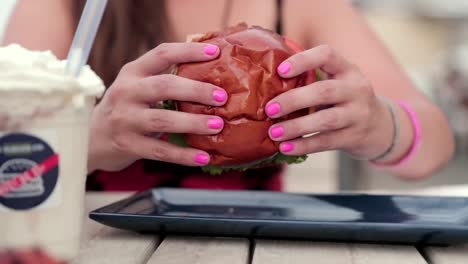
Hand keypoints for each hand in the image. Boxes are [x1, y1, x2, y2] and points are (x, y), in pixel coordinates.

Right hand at [88, 43, 227, 171]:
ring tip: (217, 126)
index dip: (189, 51)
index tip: (215, 52)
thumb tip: (212, 72)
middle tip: (221, 97)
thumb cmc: (127, 108)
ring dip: (193, 123)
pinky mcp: (128, 144)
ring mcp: (125, 119)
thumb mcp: (137, 86)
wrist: (91, 137)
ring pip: (162, 120)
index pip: (162, 54)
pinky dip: (183, 155)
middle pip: (164, 86)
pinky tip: (203, 157)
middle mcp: (126, 92)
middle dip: (195, 90)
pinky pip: (160, 150)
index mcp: (133, 72)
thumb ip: (164, 78)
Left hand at [265, 45, 393, 159]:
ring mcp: (358, 114)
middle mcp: (356, 89)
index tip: (280, 71)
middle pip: (324, 91)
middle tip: (269, 109)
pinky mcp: (354, 137)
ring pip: (326, 120)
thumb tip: (265, 79)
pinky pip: (326, 142)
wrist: (380, 127)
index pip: (328, 55)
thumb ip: (311, 79)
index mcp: (347, 69)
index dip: (303, 60)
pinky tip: (285, 147)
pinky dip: (304, 145)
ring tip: (273, 132)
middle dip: (293, 100)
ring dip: (296, 126)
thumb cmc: (344, 100)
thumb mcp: (337, 82)